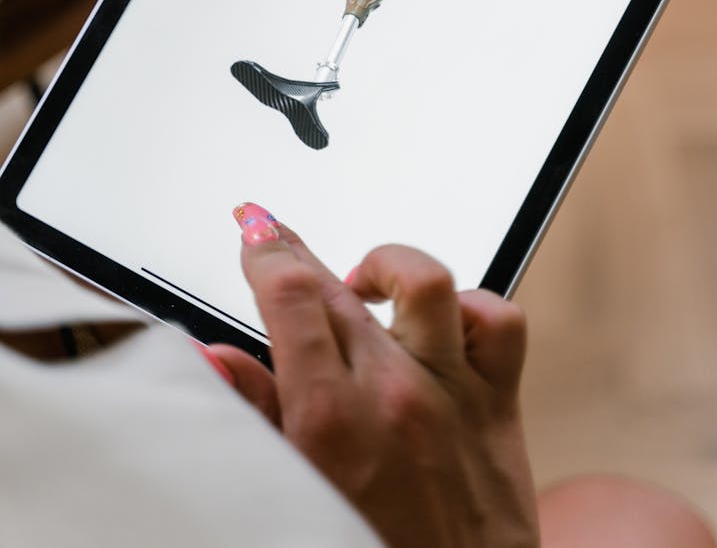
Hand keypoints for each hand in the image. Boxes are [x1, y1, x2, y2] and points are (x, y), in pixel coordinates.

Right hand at [209, 204, 538, 547]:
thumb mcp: (289, 489)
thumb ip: (254, 414)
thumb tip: (215, 357)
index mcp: (330, 418)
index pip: (294, 296)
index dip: (268, 250)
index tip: (255, 229)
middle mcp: (392, 394)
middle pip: (339, 285)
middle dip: (298, 251)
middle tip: (277, 239)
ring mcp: (451, 394)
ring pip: (423, 281)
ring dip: (386, 264)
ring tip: (364, 280)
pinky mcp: (497, 404)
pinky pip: (499, 322)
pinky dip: (471, 307)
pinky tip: (440, 322)